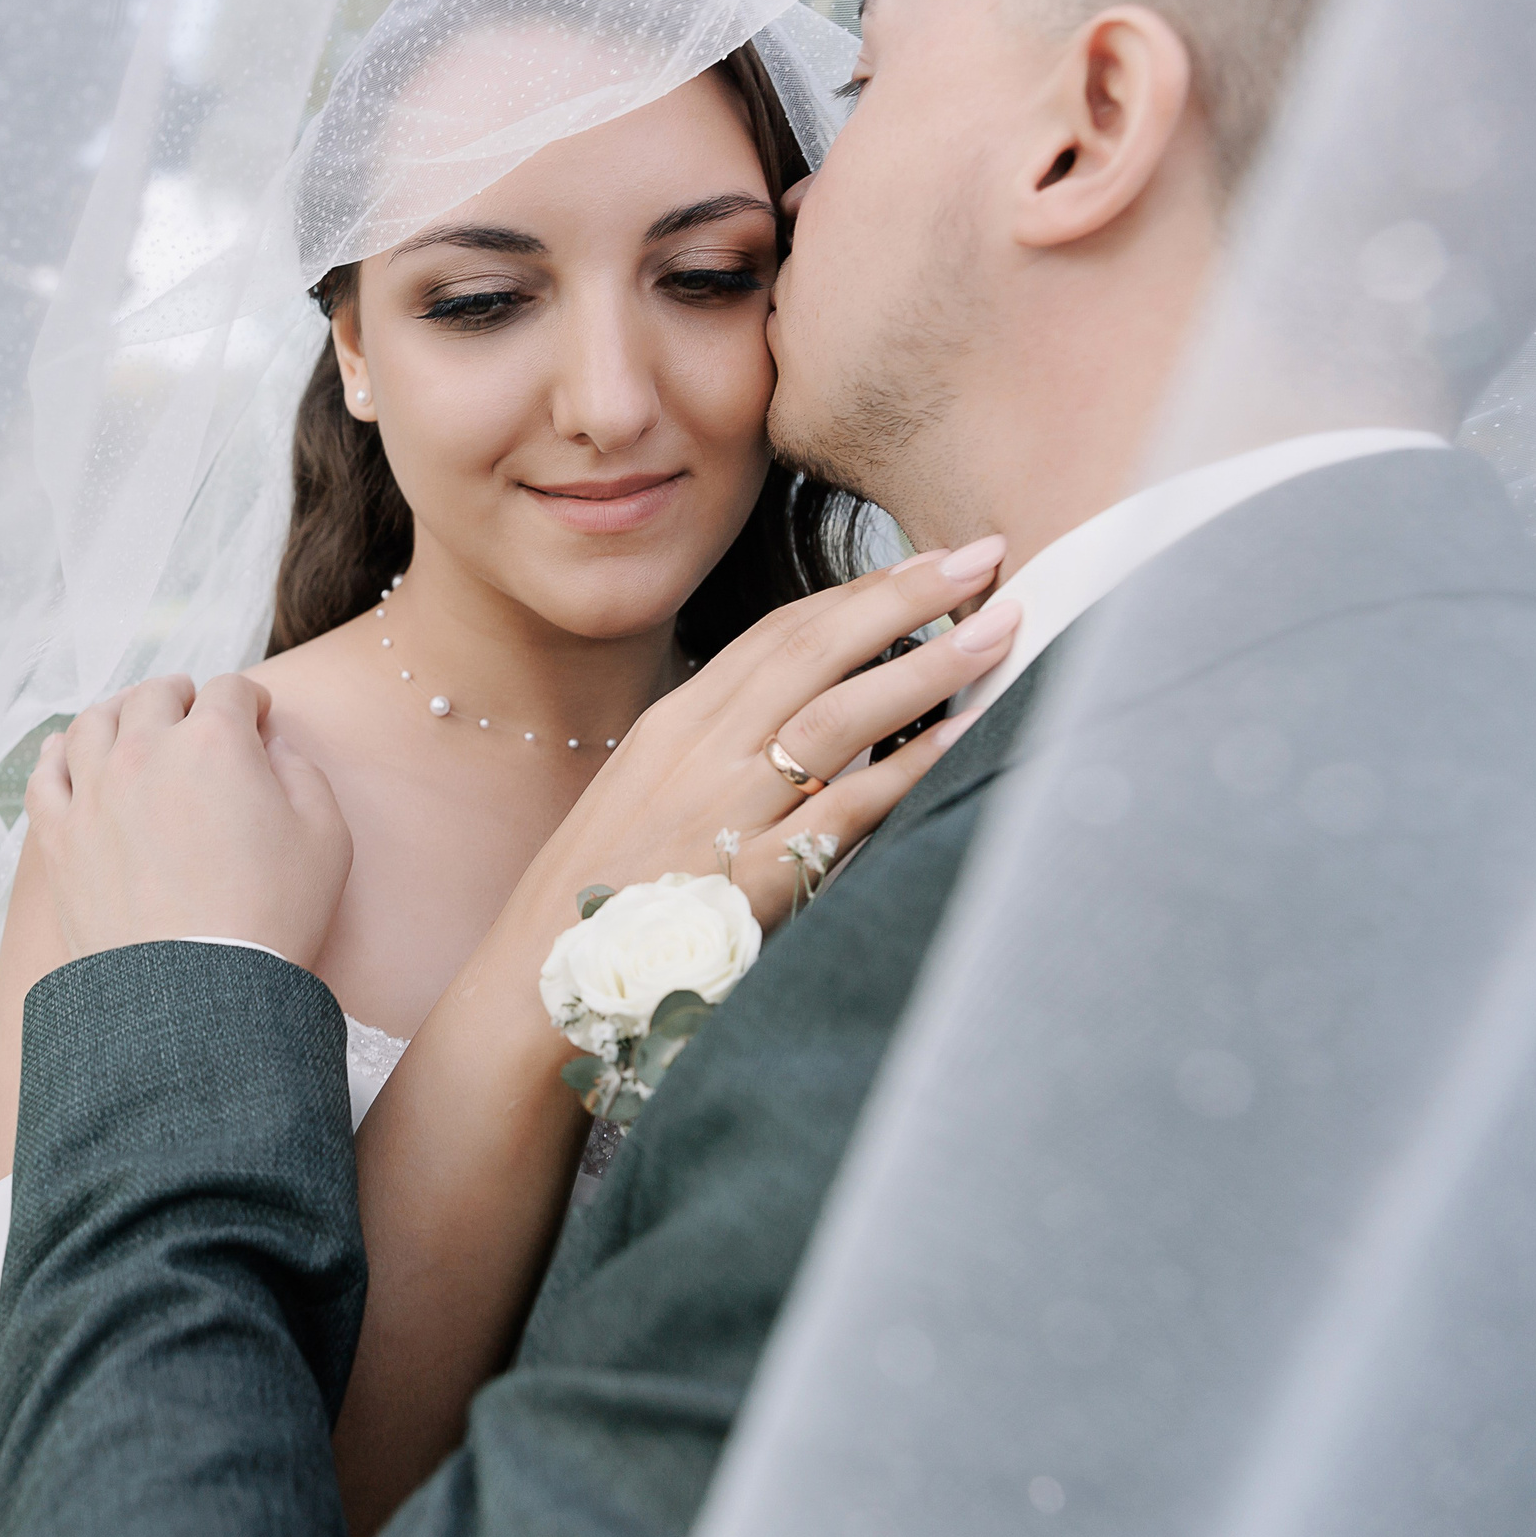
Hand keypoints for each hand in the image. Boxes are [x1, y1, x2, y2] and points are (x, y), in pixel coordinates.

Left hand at [23, 672, 353, 967]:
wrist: (196, 994)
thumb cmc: (269, 919)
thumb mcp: (326, 838)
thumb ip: (303, 774)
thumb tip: (273, 748)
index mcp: (214, 743)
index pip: (229, 691)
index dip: (247, 698)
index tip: (255, 715)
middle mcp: (145, 752)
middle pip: (155, 696)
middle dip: (182, 696)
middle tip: (193, 708)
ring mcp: (92, 792)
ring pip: (93, 723)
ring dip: (118, 711)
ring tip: (130, 718)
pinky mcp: (58, 835)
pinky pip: (44, 774)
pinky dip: (57, 754)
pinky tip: (67, 754)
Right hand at [521, 537, 1020, 935]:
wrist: (539, 980)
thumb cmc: (601, 897)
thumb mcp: (647, 795)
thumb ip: (717, 752)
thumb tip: (801, 723)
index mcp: (675, 724)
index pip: (778, 634)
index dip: (858, 591)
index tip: (925, 563)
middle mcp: (699, 751)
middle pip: (814, 650)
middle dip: (904, 596)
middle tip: (984, 556)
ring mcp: (724, 810)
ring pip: (837, 713)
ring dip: (925, 664)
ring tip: (996, 628)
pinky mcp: (750, 876)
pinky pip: (844, 809)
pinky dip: (908, 767)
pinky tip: (963, 736)